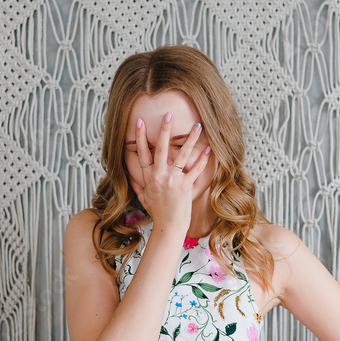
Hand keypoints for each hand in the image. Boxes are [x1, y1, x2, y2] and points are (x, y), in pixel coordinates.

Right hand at [128, 112, 210, 233]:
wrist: (168, 226)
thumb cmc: (157, 213)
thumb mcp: (143, 197)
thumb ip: (137, 184)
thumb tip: (131, 175)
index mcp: (148, 177)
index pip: (142, 153)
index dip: (141, 137)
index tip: (140, 122)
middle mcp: (159, 176)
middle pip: (161, 149)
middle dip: (164, 130)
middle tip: (168, 114)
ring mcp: (172, 181)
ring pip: (181, 155)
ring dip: (190, 139)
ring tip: (197, 126)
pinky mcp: (185, 187)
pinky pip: (195, 170)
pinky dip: (202, 160)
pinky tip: (208, 149)